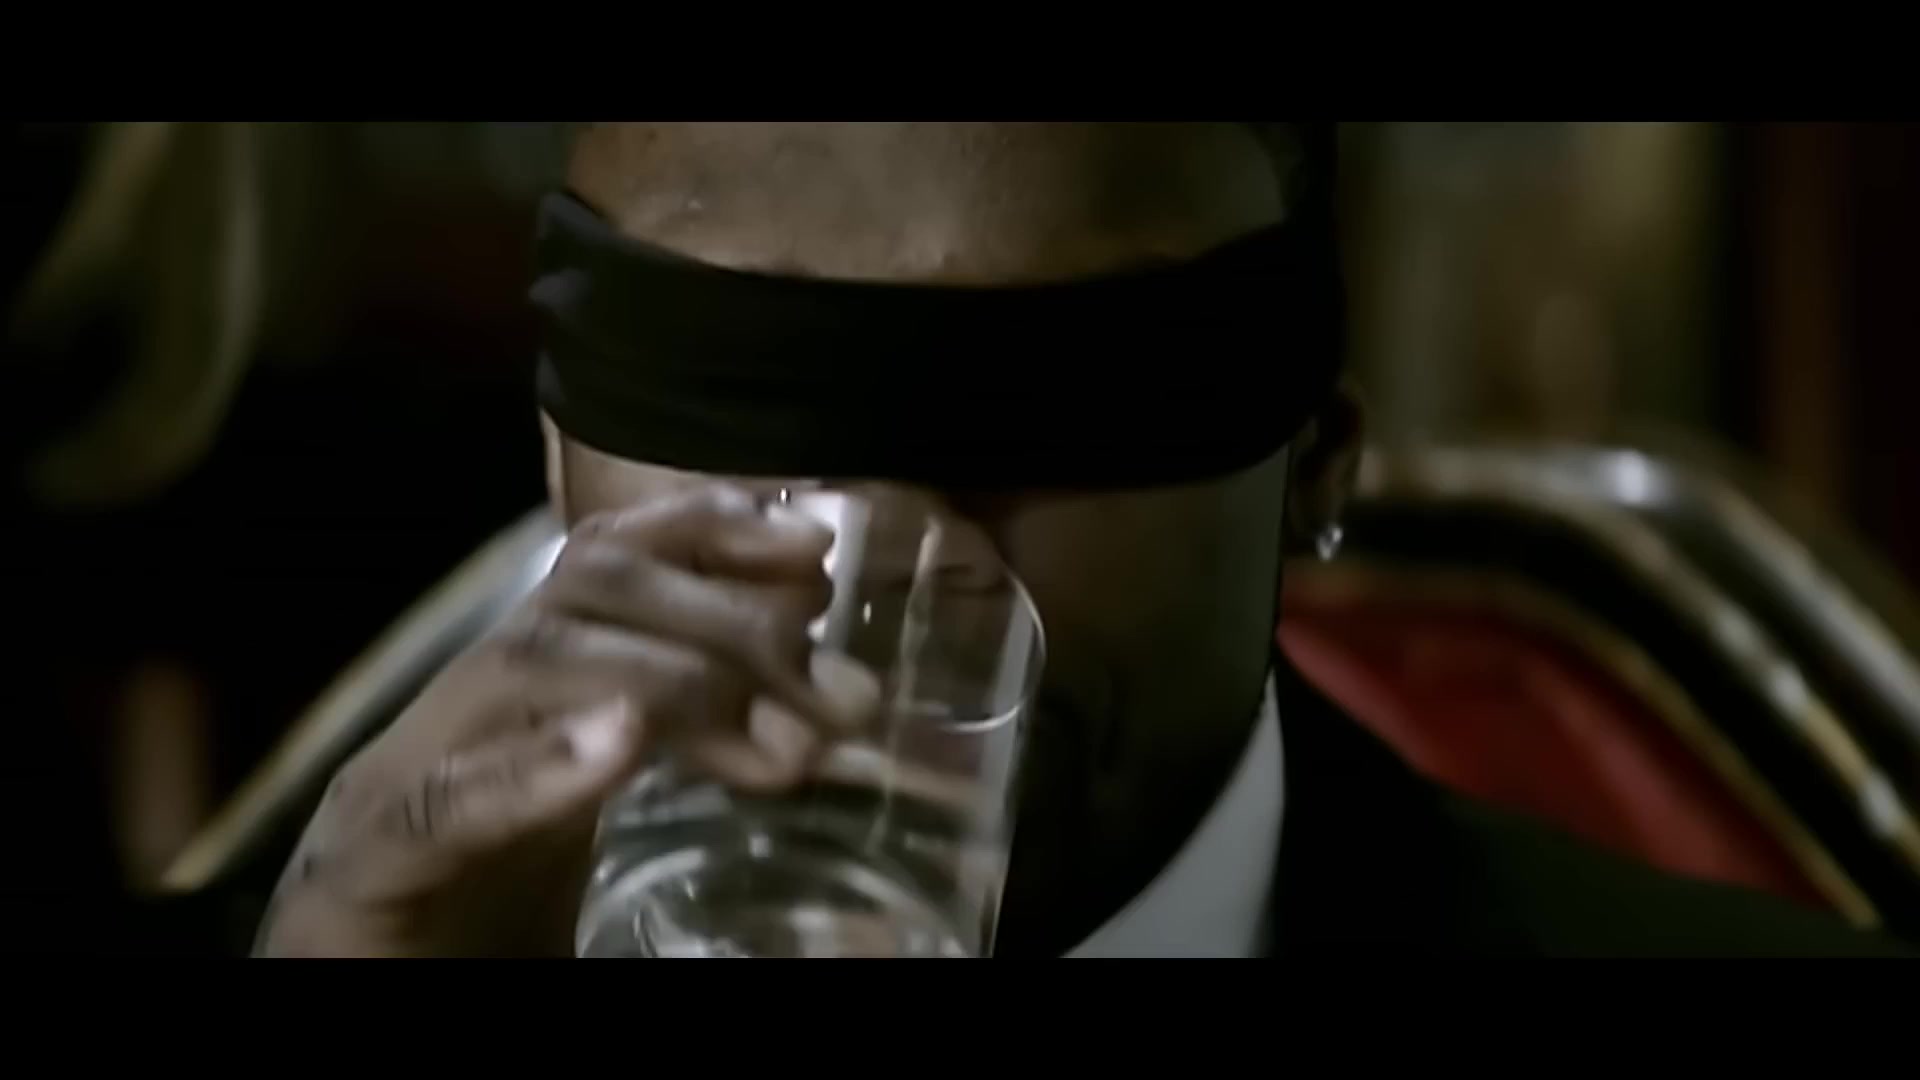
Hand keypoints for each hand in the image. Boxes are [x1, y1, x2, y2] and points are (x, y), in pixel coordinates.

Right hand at [253, 485, 880, 956]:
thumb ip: (695, 744)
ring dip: (672, 685)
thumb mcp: (605, 809)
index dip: (710, 530)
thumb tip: (834, 703)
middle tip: (840, 695)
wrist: (356, 987)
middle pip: (584, 595)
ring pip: (524, 667)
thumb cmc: (486, 911)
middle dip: (727, 619)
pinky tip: (616, 741)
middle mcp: (457, 706)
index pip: (607, 559)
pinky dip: (536, 768)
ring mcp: (402, 775)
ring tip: (775, 745)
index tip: (817, 545)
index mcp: (515, 688)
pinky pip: (442, 804)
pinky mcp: (366, 867)